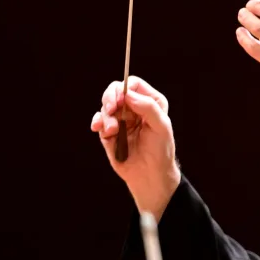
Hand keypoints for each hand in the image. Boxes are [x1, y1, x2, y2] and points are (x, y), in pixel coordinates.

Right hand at [90, 76, 180, 219]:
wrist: (149, 175)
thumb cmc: (160, 151)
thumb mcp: (161, 127)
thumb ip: (147, 107)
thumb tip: (128, 94)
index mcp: (151, 103)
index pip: (133, 84)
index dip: (123, 88)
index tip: (119, 100)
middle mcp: (134, 108)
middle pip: (115, 91)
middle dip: (109, 98)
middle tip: (110, 109)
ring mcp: (121, 119)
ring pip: (105, 107)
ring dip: (106, 116)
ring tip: (112, 130)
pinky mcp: (109, 132)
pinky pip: (99, 121)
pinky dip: (97, 122)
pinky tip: (99, 128)